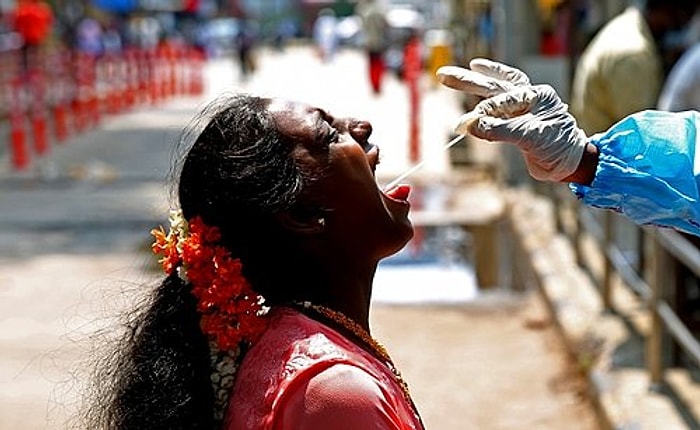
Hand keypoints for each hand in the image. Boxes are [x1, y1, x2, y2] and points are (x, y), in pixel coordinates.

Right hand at [436, 59, 587, 181]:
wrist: (570, 164)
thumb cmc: (557, 148)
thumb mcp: (528, 137)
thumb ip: (497, 130)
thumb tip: (467, 125)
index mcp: (537, 95)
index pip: (500, 101)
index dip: (481, 114)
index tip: (462, 127)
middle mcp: (529, 96)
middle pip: (493, 86)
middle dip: (467, 81)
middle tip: (442, 74)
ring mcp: (523, 107)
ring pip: (493, 91)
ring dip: (471, 83)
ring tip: (447, 76)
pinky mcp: (517, 119)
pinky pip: (497, 105)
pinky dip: (482, 99)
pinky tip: (474, 83)